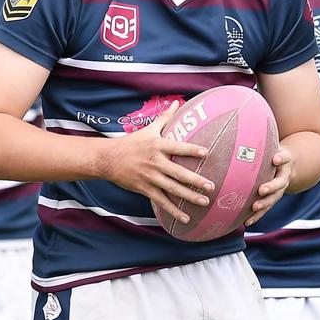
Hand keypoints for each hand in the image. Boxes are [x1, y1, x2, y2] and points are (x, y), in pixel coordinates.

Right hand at [99, 104, 213, 223]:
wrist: (108, 159)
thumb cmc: (131, 142)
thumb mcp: (149, 129)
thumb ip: (165, 117)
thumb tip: (178, 101)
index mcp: (158, 146)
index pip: (178, 147)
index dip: (192, 150)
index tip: (207, 153)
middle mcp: (155, 162)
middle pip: (178, 173)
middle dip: (195, 181)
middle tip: (211, 186)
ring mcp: (150, 177)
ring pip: (172, 189)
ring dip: (189, 197)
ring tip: (204, 202)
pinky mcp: (144, 189)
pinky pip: (161, 201)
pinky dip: (173, 211)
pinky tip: (186, 218)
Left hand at [246, 145, 294, 224]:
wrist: (287, 165)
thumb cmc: (273, 151)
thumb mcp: (272, 144)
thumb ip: (261, 140)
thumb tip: (240, 129)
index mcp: (285, 160)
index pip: (285, 157)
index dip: (281, 158)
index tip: (275, 159)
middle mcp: (284, 176)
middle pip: (280, 183)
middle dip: (271, 187)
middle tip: (262, 190)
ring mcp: (279, 189)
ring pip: (274, 198)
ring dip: (264, 204)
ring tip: (254, 207)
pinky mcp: (272, 199)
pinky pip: (266, 208)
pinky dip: (257, 216)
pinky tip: (246, 222)